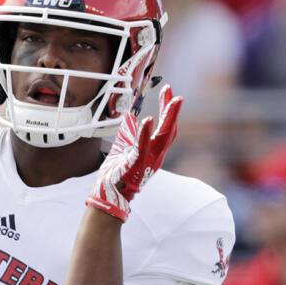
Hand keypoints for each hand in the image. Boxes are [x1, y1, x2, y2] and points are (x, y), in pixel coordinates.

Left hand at [86, 85, 182, 221]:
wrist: (108, 194)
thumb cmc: (117, 172)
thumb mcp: (123, 147)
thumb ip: (128, 132)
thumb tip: (130, 115)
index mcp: (153, 150)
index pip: (165, 127)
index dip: (168, 109)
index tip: (169, 91)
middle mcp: (155, 156)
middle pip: (169, 130)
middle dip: (173, 111)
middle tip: (177, 94)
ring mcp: (147, 161)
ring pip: (162, 137)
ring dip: (168, 118)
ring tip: (172, 100)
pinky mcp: (136, 166)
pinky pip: (142, 148)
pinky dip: (145, 133)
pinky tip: (147, 119)